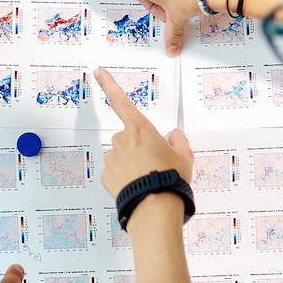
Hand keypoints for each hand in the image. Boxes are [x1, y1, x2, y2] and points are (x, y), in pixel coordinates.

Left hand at [94, 67, 192, 197]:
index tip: (98, 72)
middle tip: (155, 163)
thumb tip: (175, 136)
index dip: (108, 84)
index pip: (121, 101)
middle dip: (139, 147)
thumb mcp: (184, 158)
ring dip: (132, 163)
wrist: (155, 209)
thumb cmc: (170, 181)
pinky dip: (124, 177)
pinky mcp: (106, 176)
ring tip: (148, 178)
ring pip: (121, 156)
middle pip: (129, 137)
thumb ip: (179, 143)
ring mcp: (112, 158)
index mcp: (140, 129)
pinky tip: (137, 186)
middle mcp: (122, 140)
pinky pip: (115, 173)